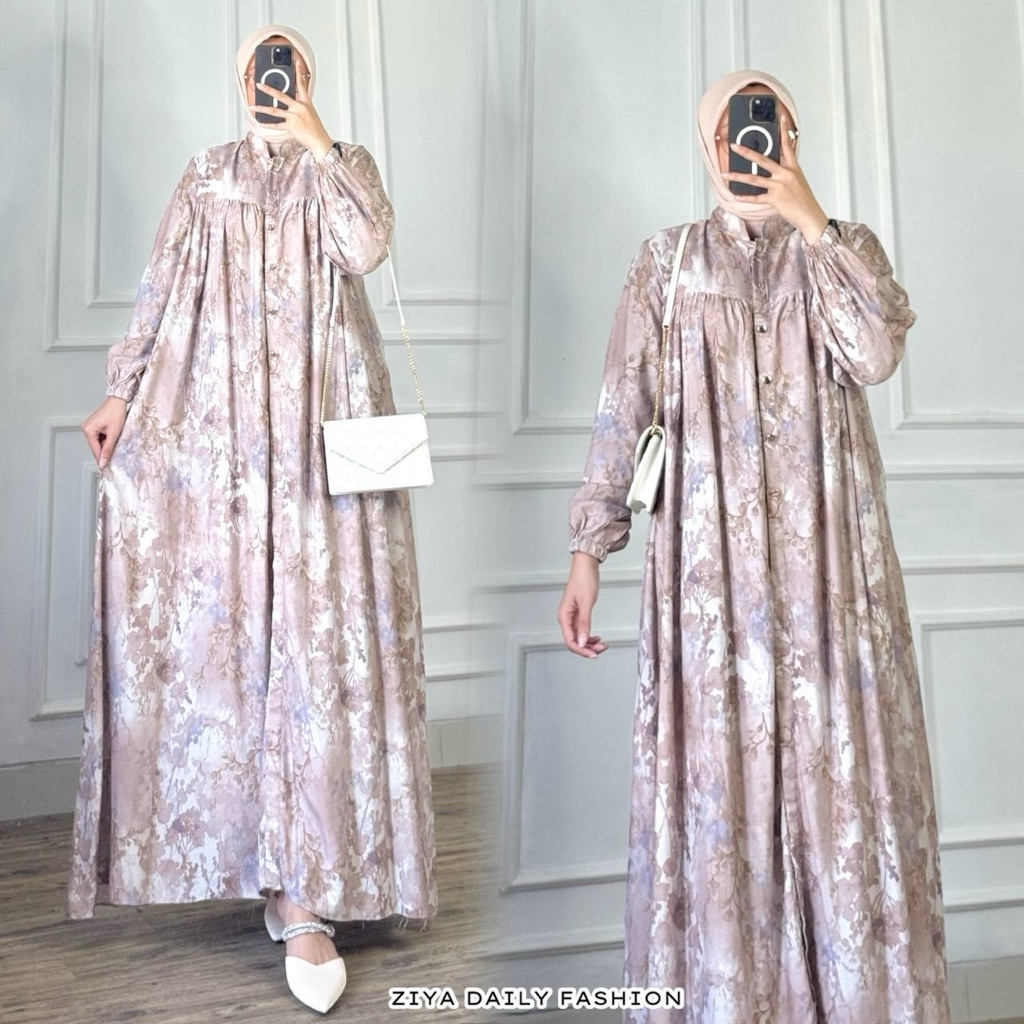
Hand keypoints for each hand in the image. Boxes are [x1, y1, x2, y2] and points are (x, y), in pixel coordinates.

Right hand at [82, 396, 127, 468]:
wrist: (117, 400)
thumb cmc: (116, 413)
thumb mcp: (114, 433)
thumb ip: (108, 448)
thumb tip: (103, 462)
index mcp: (88, 430)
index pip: (95, 450)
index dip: (101, 459)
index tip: (105, 470)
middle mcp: (85, 428)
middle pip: (95, 447)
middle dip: (104, 452)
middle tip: (113, 458)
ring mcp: (88, 426)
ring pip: (97, 442)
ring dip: (105, 445)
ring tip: (115, 441)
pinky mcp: (92, 425)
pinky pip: (98, 437)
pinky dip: (105, 440)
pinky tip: (112, 437)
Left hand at [249, 73, 332, 160]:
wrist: (319, 141)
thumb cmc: (315, 128)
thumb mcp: (310, 113)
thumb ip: (300, 105)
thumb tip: (290, 102)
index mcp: (306, 102)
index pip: (302, 84)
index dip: (299, 72)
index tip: (296, 62)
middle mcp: (299, 107)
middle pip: (281, 96)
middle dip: (268, 89)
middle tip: (259, 84)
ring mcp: (294, 117)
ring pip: (274, 111)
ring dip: (261, 108)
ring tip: (252, 106)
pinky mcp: (291, 126)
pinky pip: (277, 125)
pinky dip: (268, 124)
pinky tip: (260, 122)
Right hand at [557, 552, 607, 658]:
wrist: (586, 566)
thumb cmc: (584, 580)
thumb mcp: (586, 602)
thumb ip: (584, 623)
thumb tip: (581, 641)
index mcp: (564, 616)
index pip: (570, 641)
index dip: (582, 650)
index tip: (594, 654)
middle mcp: (566, 618)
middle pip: (573, 641)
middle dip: (587, 648)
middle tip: (602, 649)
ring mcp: (571, 617)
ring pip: (578, 637)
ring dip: (589, 643)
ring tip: (602, 644)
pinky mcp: (578, 614)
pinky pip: (581, 630)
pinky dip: (589, 636)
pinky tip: (597, 638)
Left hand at [722, 108, 828, 243]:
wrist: (809, 214)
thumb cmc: (803, 198)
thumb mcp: (798, 180)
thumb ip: (788, 169)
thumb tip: (780, 163)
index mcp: (792, 167)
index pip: (787, 145)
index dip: (783, 130)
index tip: (780, 116)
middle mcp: (785, 174)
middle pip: (763, 159)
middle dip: (746, 152)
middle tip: (735, 146)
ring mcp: (779, 186)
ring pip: (754, 179)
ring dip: (738, 176)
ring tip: (725, 174)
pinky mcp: (774, 199)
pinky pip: (756, 198)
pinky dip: (745, 197)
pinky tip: (735, 195)